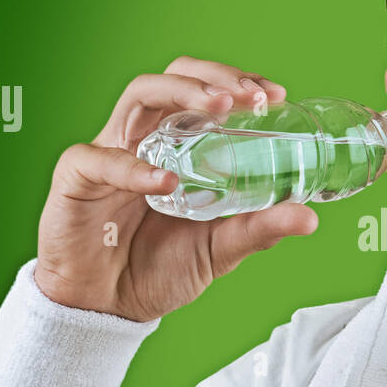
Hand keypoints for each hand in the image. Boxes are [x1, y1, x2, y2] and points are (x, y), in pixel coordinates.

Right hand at [34, 57, 318, 320]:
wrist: (109, 309)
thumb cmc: (159, 269)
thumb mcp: (220, 248)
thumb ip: (259, 229)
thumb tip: (308, 217)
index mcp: (178, 146)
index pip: (206, 92)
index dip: (239, 83)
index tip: (276, 94)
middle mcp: (145, 138)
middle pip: (174, 78)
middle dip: (214, 77)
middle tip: (251, 96)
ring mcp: (110, 152)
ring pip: (140, 94)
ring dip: (183, 93)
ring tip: (219, 108)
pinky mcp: (77, 177)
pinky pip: (101, 158)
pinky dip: (135, 166)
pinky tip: (166, 182)